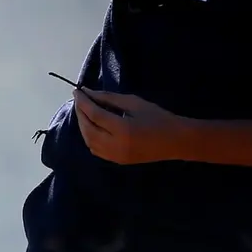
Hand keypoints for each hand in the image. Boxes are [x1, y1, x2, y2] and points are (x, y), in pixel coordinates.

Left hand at [71, 89, 185, 164]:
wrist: (175, 141)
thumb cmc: (158, 117)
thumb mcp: (134, 103)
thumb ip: (109, 98)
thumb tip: (89, 93)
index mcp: (122, 129)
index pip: (94, 114)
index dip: (83, 102)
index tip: (77, 90)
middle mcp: (115, 145)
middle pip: (88, 129)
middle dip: (80, 113)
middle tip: (79, 99)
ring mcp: (115, 156)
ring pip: (89, 141)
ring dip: (83, 126)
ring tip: (83, 111)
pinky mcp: (117, 161)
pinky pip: (96, 149)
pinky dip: (89, 137)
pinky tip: (91, 126)